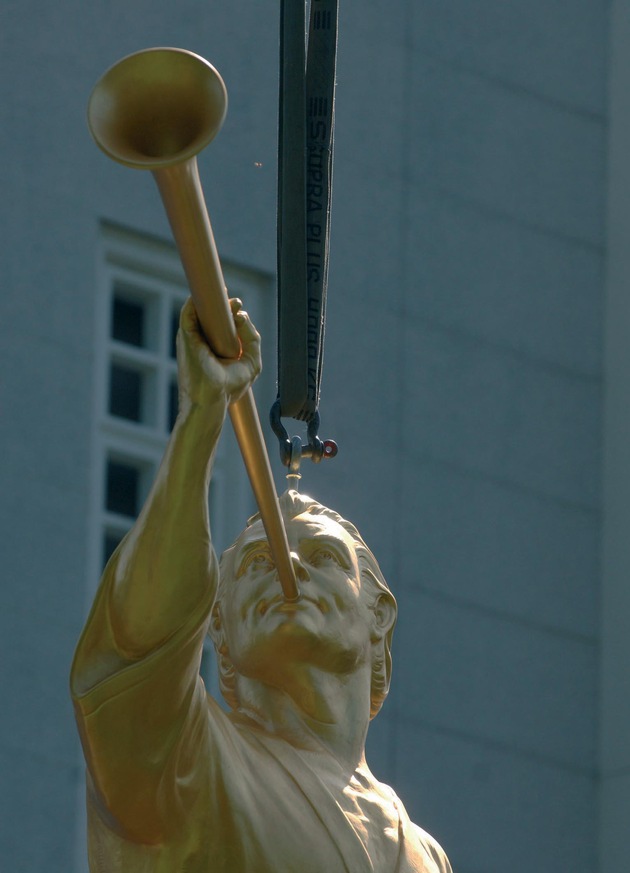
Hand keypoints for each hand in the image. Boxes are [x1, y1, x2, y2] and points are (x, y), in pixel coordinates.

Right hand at [176, 296, 261, 414]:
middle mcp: (202, 340)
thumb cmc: (228, 388)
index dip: (233, 313)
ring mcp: (192, 337)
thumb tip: (241, 315)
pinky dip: (198, 300)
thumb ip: (251, 338)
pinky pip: (189, 312)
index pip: (223, 324)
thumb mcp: (250, 362)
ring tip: (228, 294)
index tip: (239, 307)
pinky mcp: (186, 336)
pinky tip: (214, 293)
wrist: (211, 401)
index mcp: (216, 347)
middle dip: (224, 304)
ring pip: (200, 309)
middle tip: (236, 301)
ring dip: (214, 298)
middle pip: (212, 314)